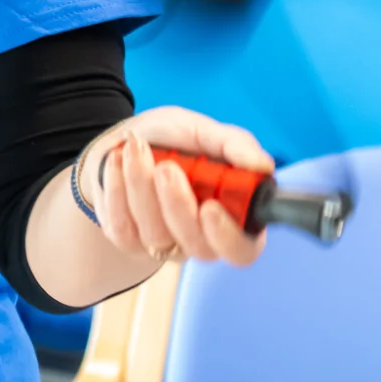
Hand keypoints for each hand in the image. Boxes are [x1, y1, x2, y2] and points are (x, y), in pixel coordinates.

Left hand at [86, 107, 274, 270]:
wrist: (125, 142)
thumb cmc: (173, 140)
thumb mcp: (204, 132)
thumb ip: (234, 145)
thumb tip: (262, 165)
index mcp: (232, 215)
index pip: (242, 250)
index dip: (228, 236)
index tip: (210, 207)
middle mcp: (200, 236)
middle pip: (197, 247)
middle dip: (179, 206)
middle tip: (167, 167)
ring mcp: (164, 242)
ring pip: (156, 235)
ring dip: (142, 188)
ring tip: (136, 148)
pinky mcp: (130, 241)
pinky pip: (122, 229)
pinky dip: (118, 190)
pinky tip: (118, 161)